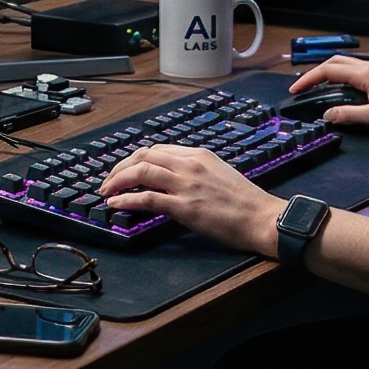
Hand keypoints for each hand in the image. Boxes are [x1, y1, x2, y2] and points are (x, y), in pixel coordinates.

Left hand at [99, 145, 285, 255]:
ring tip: (106, 192)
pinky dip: (126, 200)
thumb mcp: (219, 174)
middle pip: (143, 156)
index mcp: (198, 155)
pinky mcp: (185, 207)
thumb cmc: (246, 202)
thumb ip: (196, 172)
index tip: (124, 170)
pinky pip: (146, 198)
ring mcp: (186, 184)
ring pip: (140, 172)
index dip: (134, 159)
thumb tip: (173, 179)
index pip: (157, 150)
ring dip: (117, 181)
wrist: (262, 218)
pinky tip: (115, 205)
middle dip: (120, 167)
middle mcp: (190, 164)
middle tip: (108, 181)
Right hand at [287, 55, 368, 132]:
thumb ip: (349, 115)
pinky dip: (340, 78)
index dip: (309, 79)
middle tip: (302, 88)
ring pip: (345, 65)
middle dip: (315, 73)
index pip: (329, 70)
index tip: (296, 90)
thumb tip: (328, 115)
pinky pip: (355, 72)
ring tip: (316, 89)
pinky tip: (339, 91)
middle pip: (335, 62)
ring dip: (328, 74)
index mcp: (366, 74)